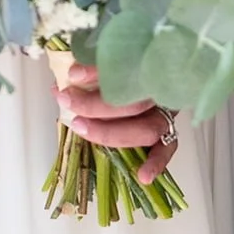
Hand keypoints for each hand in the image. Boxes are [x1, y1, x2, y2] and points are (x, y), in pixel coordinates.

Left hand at [53, 60, 177, 182]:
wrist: (165, 64)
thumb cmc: (131, 65)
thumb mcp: (114, 58)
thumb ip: (95, 67)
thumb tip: (63, 81)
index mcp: (153, 66)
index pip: (128, 70)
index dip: (98, 73)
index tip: (73, 75)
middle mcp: (163, 90)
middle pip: (135, 104)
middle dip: (96, 106)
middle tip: (68, 100)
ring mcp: (169, 111)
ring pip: (148, 129)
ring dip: (110, 133)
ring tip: (80, 128)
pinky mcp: (170, 131)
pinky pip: (168, 148)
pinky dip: (156, 162)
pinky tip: (143, 176)